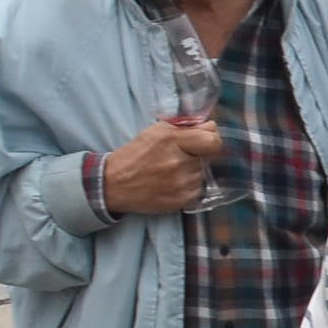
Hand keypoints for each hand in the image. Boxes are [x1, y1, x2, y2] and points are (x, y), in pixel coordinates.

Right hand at [101, 118, 223, 213]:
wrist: (114, 184)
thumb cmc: (135, 154)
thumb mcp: (156, 131)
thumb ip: (186, 126)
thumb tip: (211, 126)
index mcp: (173, 141)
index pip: (213, 141)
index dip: (212, 140)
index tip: (204, 141)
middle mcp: (179, 162)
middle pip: (208, 158)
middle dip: (197, 156)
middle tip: (178, 158)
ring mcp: (181, 183)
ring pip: (202, 174)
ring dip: (191, 172)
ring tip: (170, 172)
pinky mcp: (182, 200)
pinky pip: (197, 190)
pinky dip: (188, 187)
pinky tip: (170, 184)